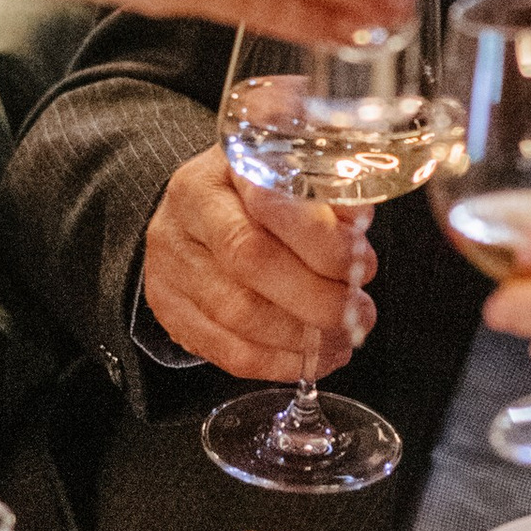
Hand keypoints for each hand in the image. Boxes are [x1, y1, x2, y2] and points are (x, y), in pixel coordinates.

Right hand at [141, 146, 375, 380]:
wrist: (198, 219)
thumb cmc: (258, 199)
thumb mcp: (294, 179)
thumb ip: (329, 200)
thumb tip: (356, 231)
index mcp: (222, 168)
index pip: (269, 203)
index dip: (322, 241)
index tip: (359, 262)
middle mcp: (186, 213)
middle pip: (249, 260)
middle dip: (317, 297)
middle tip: (358, 312)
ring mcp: (171, 265)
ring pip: (238, 314)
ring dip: (303, 337)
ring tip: (342, 336)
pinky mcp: (171, 311)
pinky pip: (227, 351)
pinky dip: (280, 363)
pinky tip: (313, 358)